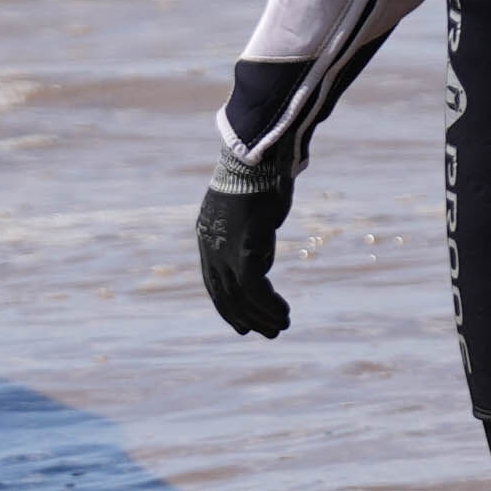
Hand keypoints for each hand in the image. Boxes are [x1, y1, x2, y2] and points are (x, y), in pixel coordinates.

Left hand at [195, 175, 292, 338]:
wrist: (256, 158)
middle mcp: (211, 247)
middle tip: (268, 332)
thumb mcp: (248, 210)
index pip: (214, 282)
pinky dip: (269, 305)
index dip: (227, 306)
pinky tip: (283, 313)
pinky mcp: (243, 250)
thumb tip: (261, 253)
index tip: (241, 323)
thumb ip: (250, 234)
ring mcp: (224, 250)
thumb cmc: (259, 177)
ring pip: (240, 296)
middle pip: (224, 294)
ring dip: (262, 315)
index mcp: (207, 237)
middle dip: (245, 317)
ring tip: (281, 326)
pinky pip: (254, 289)